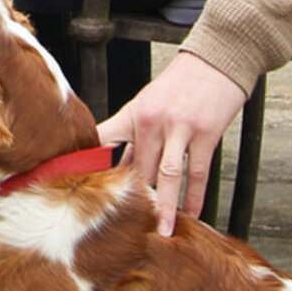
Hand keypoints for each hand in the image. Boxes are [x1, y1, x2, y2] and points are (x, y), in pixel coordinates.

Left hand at [95, 52, 249, 235]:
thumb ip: (133, 133)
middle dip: (133, 198)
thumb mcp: (148, 102)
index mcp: (133, 113)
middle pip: (137, 168)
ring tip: (163, 231)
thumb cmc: (180, 83)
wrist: (216, 59)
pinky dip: (195, 197)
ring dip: (166, 207)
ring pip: (168, 175)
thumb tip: (117, 166)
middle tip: (128, 227)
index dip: (89, 166)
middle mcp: (151, 121)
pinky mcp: (206, 133)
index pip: (105, 143)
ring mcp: (179, 127)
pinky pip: (198, 172)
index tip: (75, 190)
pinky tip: (193, 213)